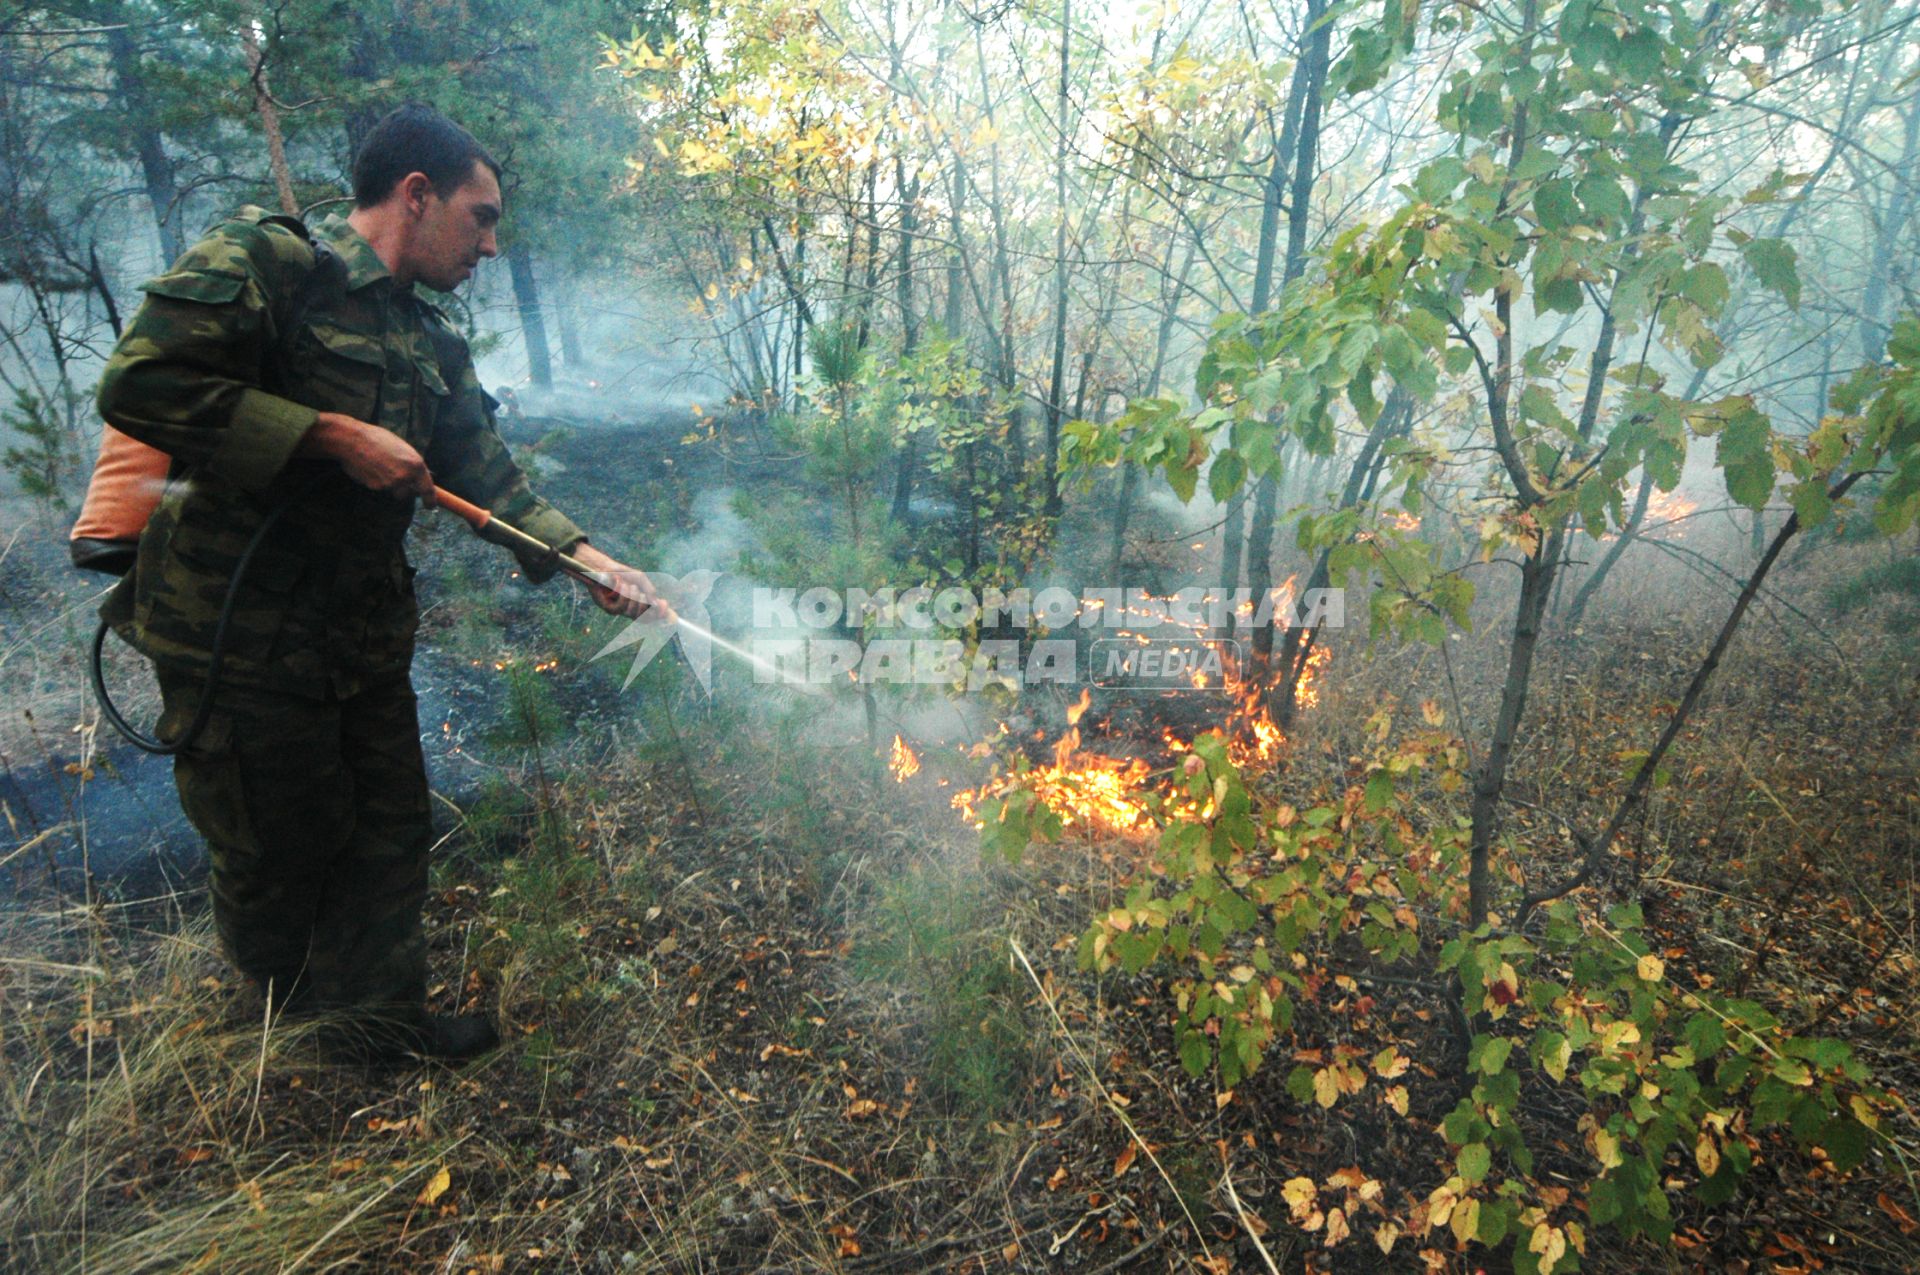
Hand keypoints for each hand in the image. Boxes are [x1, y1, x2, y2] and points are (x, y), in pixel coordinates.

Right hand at [302, 412, 434, 499]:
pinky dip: (376, 481)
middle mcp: (405, 477)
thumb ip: (412, 464)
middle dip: (404, 489)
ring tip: (380, 467)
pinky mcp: (375, 487)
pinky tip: (370, 467)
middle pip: (408, 494)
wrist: (352, 440)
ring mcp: (390, 484)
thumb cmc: (377, 439)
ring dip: (389, 485)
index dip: (430, 500)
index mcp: (416, 465)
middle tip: (395, 476)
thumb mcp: (402, 448)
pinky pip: (379, 488)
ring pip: (393, 491)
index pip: (428, 489)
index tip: (430, 506)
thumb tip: (420, 477)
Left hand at [569, 542, 667, 620]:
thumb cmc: (621, 573)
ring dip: (632, 597)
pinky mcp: (609, 609)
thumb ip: (649, 590)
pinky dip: (622, 594)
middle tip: (641, 594)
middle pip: (644, 618)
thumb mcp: (639, 578)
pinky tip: (618, 583)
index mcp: (639, 603)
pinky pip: (620, 607)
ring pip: (632, 612)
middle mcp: (630, 609)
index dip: (660, 613)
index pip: (652, 614)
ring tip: (628, 585)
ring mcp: (620, 610)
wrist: (602, 568)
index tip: (664, 604)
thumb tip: (655, 603)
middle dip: (644, 605)